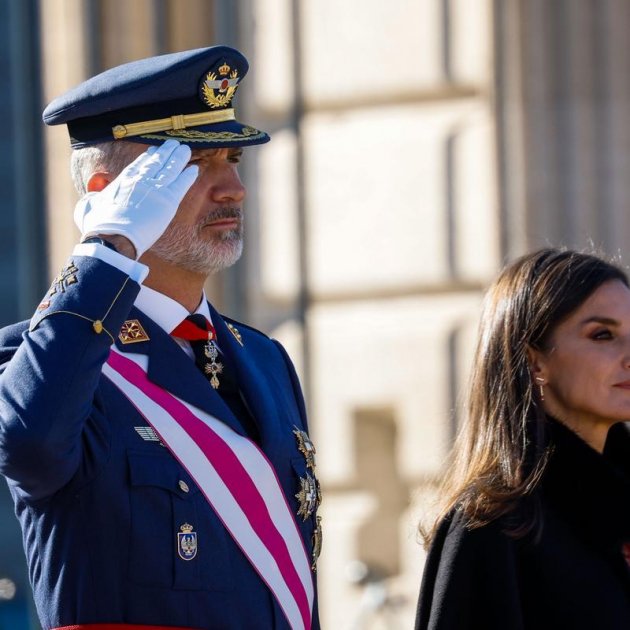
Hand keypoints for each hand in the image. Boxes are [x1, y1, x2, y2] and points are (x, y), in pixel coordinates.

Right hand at [74, 139, 197, 258]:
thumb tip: (91, 197)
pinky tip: (194, 169)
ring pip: (170, 168)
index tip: (154, 151)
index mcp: (123, 180)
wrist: (113, 237)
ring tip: (184, 150)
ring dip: (179, 158)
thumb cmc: (98, 227)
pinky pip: (181, 184)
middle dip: (166, 152)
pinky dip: (188, 176)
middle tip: (173, 145)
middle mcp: (140, 181)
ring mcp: (155, 189)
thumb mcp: (87, 207)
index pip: (139, 164)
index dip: (148, 157)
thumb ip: (91, 199)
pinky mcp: (168, 201)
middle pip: (156, 162)